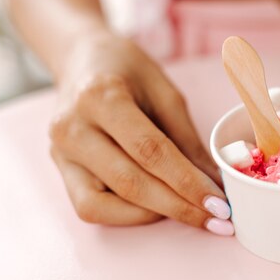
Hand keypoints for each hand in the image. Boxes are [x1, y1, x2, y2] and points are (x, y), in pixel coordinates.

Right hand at [48, 34, 233, 234]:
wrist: (80, 59)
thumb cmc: (126, 70)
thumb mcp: (164, 92)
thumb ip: (186, 139)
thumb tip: (213, 182)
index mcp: (101, 96)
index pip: (150, 150)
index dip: (188, 182)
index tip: (219, 204)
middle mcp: (72, 127)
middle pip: (129, 182)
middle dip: (178, 206)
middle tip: (216, 220)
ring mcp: (60, 152)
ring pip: (104, 204)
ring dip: (152, 215)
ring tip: (189, 212)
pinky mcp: (60, 169)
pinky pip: (89, 207)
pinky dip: (125, 214)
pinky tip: (155, 208)